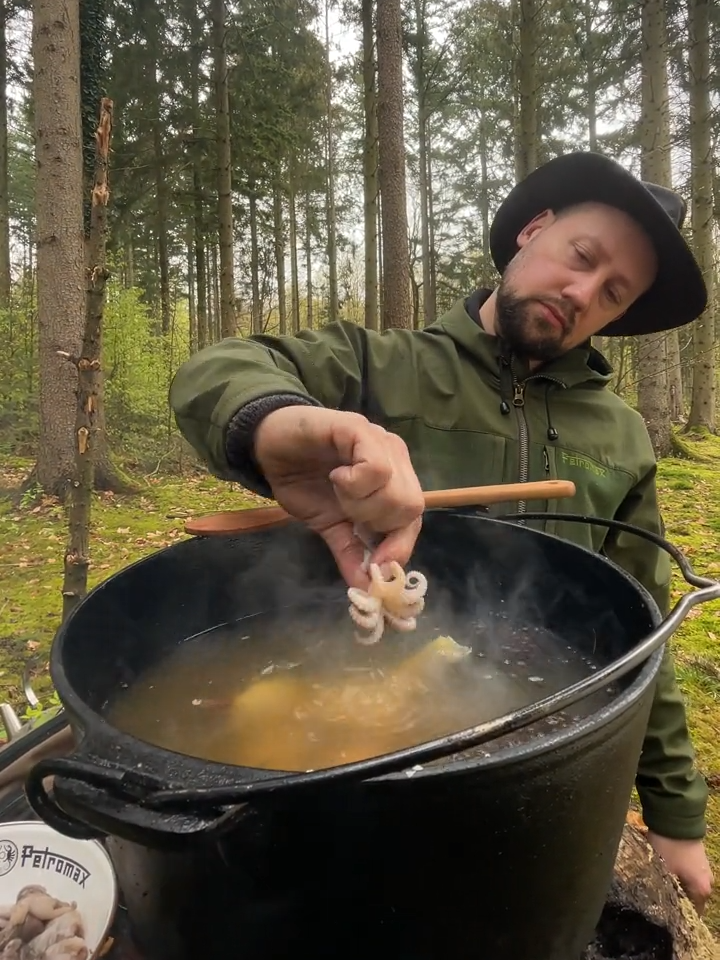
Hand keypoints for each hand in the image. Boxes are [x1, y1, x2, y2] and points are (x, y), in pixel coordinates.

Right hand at [253, 406, 424, 587]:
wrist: (267, 445)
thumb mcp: (328, 526)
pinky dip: (354, 483)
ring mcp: (381, 442)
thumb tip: (366, 589)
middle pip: (410, 508)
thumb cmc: (302, 481)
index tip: (375, 569)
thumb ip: (350, 553)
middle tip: (346, 512)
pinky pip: (376, 469)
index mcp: (394, 482)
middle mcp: (396, 460)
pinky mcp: (360, 430)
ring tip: (337, 489)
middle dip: (375, 523)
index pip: (413, 521)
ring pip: (397, 493)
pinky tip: (336, 476)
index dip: (398, 548)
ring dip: (361, 504)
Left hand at [646, 831, 713, 914]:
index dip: (678, 913)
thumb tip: (658, 902)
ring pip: (690, 884)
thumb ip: (664, 890)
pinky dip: (679, 874)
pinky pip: (690, 874)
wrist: (675, 818)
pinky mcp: (699, 858)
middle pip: (692, 897)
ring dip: (677, 884)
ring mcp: (705, 869)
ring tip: (660, 882)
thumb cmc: (669, 848)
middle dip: (677, 898)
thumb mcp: (662, 871)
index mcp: (702, 889)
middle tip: (660, 897)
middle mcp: (707, 882)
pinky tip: (666, 870)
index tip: (664, 911)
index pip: (693, 911)